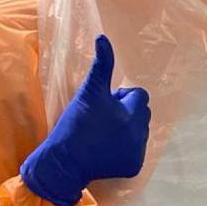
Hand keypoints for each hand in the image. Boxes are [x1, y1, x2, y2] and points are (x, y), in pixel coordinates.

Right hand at [20, 35, 150, 205]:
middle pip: (142, 112)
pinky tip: (106, 148)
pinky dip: (125, 147)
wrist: (64, 163)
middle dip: (127, 111)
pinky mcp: (134, 167)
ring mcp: (138, 152)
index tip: (103, 106)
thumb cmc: (75, 124)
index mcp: (131, 114)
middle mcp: (140, 135)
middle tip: (102, 119)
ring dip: (127, 128)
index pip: (139, 95)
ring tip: (103, 133)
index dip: (121, 97)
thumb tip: (103, 38)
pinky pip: (137, 149)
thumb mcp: (88, 92)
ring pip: (141, 130)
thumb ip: (101, 65)